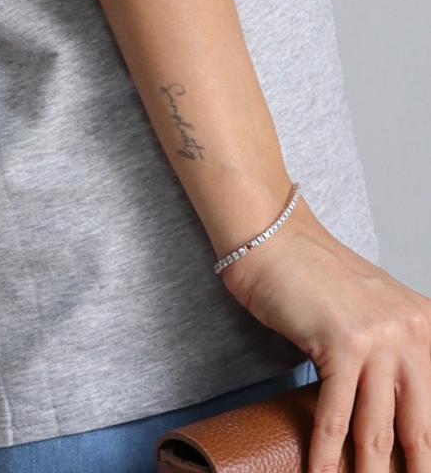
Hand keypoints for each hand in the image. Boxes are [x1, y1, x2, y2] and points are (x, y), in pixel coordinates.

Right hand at [220, 197, 430, 472]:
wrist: (272, 237)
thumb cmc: (311, 275)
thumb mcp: (370, 310)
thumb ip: (392, 352)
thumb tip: (398, 417)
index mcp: (424, 324)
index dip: (427, 445)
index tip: (418, 467)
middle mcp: (411, 331)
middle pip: (419, 425)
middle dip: (414, 466)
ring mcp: (379, 338)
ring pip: (378, 429)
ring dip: (369, 470)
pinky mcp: (344, 343)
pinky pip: (336, 414)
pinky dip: (327, 452)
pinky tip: (321, 472)